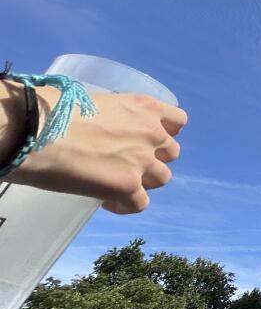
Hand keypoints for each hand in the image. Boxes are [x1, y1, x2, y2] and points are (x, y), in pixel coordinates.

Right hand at [3, 85, 185, 213]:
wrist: (34, 129)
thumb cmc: (52, 109)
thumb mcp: (95, 102)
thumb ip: (113, 117)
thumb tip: (103, 132)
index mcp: (144, 107)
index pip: (177, 120)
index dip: (166, 132)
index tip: (148, 139)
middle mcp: (151, 133)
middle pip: (171, 152)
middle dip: (152, 158)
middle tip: (125, 162)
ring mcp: (142, 161)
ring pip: (162, 178)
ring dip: (143, 181)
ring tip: (117, 182)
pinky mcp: (128, 186)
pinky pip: (140, 204)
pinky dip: (125, 205)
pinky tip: (106, 200)